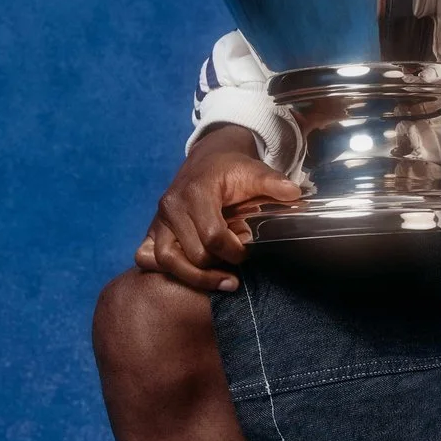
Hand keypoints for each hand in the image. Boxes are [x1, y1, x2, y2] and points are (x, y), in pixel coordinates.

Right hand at [135, 127, 304, 291]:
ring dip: (195, 276)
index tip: (247, 254)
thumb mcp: (255, 171)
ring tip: (222, 282)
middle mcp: (172, 206)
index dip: (233, 251)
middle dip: (218, 265)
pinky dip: (164, 269)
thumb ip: (273, 183)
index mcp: (196, 192)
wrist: (208, 159)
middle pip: (193, 254)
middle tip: (237, 266)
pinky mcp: (152, 229)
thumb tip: (293, 193)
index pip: (212, 236)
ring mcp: (159, 219)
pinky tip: (189, 272)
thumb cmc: (231, 169)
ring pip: (167, 261)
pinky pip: (146, 256)